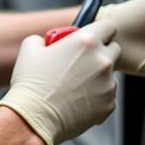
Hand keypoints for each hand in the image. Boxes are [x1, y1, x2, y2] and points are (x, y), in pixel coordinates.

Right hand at [0, 18, 120, 144]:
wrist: (34, 118)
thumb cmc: (32, 83)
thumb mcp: (30, 48)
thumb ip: (44, 38)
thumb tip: (47, 41)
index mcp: (86, 41)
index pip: (109, 26)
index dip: (102, 30)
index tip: (95, 36)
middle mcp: (102, 60)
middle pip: (115, 49)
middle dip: (102, 52)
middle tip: (83, 61)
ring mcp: (108, 84)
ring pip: (109, 75)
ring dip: (98, 77)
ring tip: (74, 87)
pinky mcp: (108, 104)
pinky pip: (107, 96)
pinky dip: (96, 97)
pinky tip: (77, 101)